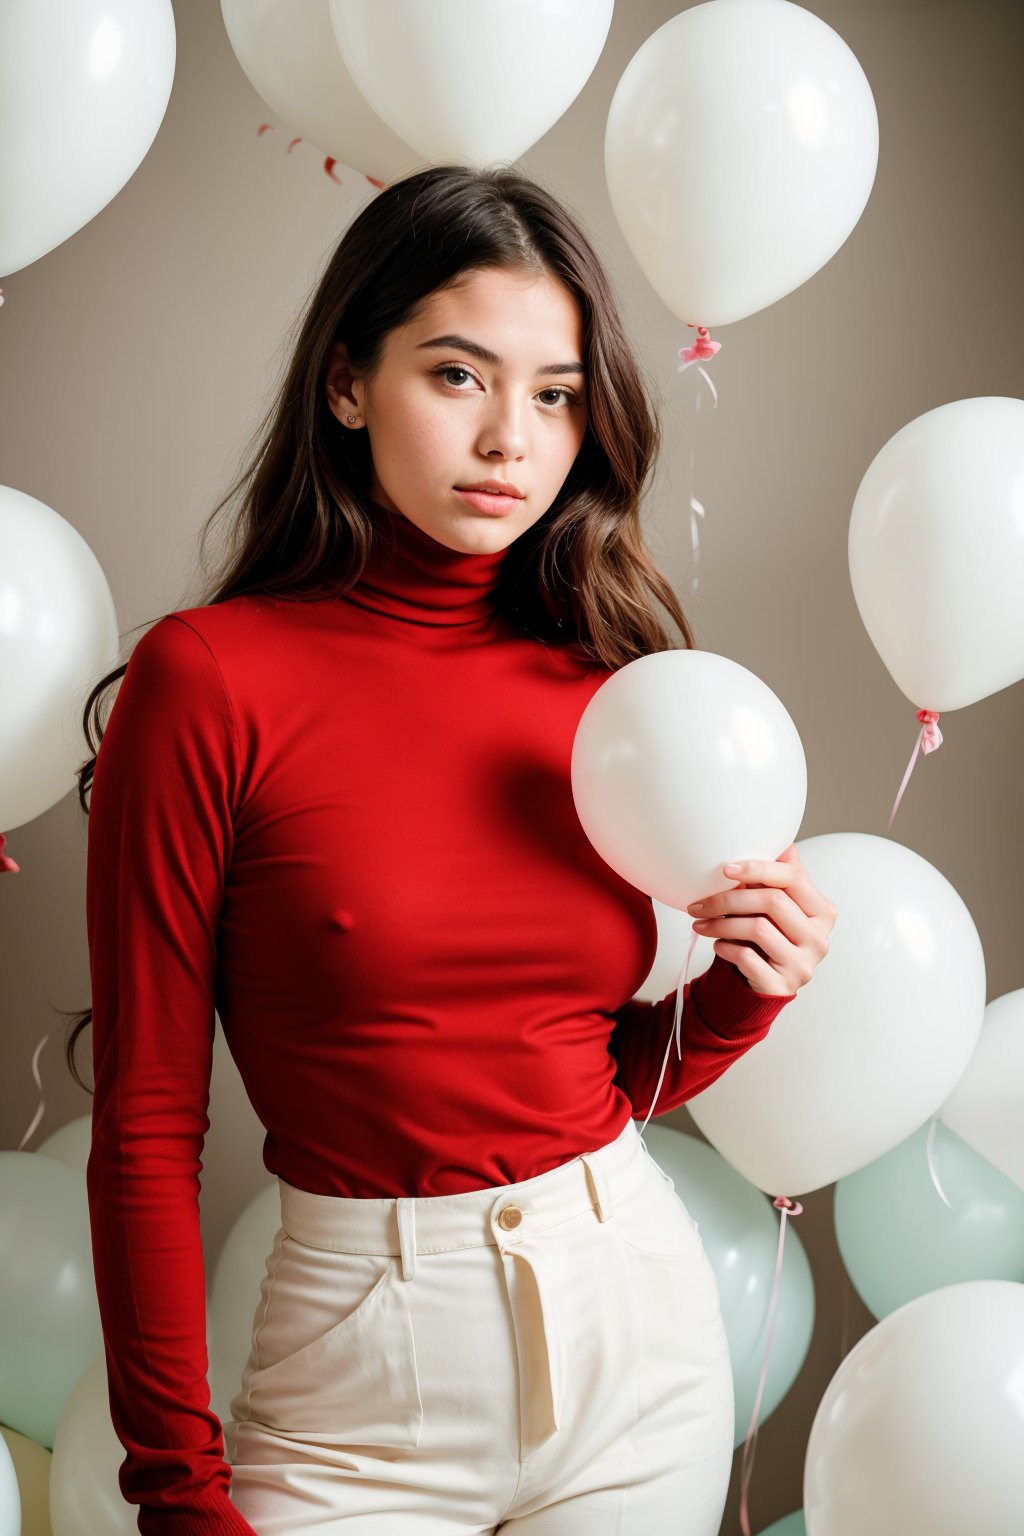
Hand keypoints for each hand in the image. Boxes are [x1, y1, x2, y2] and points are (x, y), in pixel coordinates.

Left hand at [686, 844, 835, 996]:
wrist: (765, 984)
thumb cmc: (769, 938)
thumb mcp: (776, 907)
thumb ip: (780, 878)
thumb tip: (783, 844)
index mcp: (822, 912)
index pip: (793, 878)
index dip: (759, 868)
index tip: (726, 869)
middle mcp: (819, 938)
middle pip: (772, 901)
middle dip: (729, 899)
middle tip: (699, 903)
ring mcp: (803, 964)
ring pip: (758, 929)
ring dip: (720, 924)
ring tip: (701, 923)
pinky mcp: (782, 985)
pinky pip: (747, 958)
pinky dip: (725, 948)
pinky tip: (717, 945)